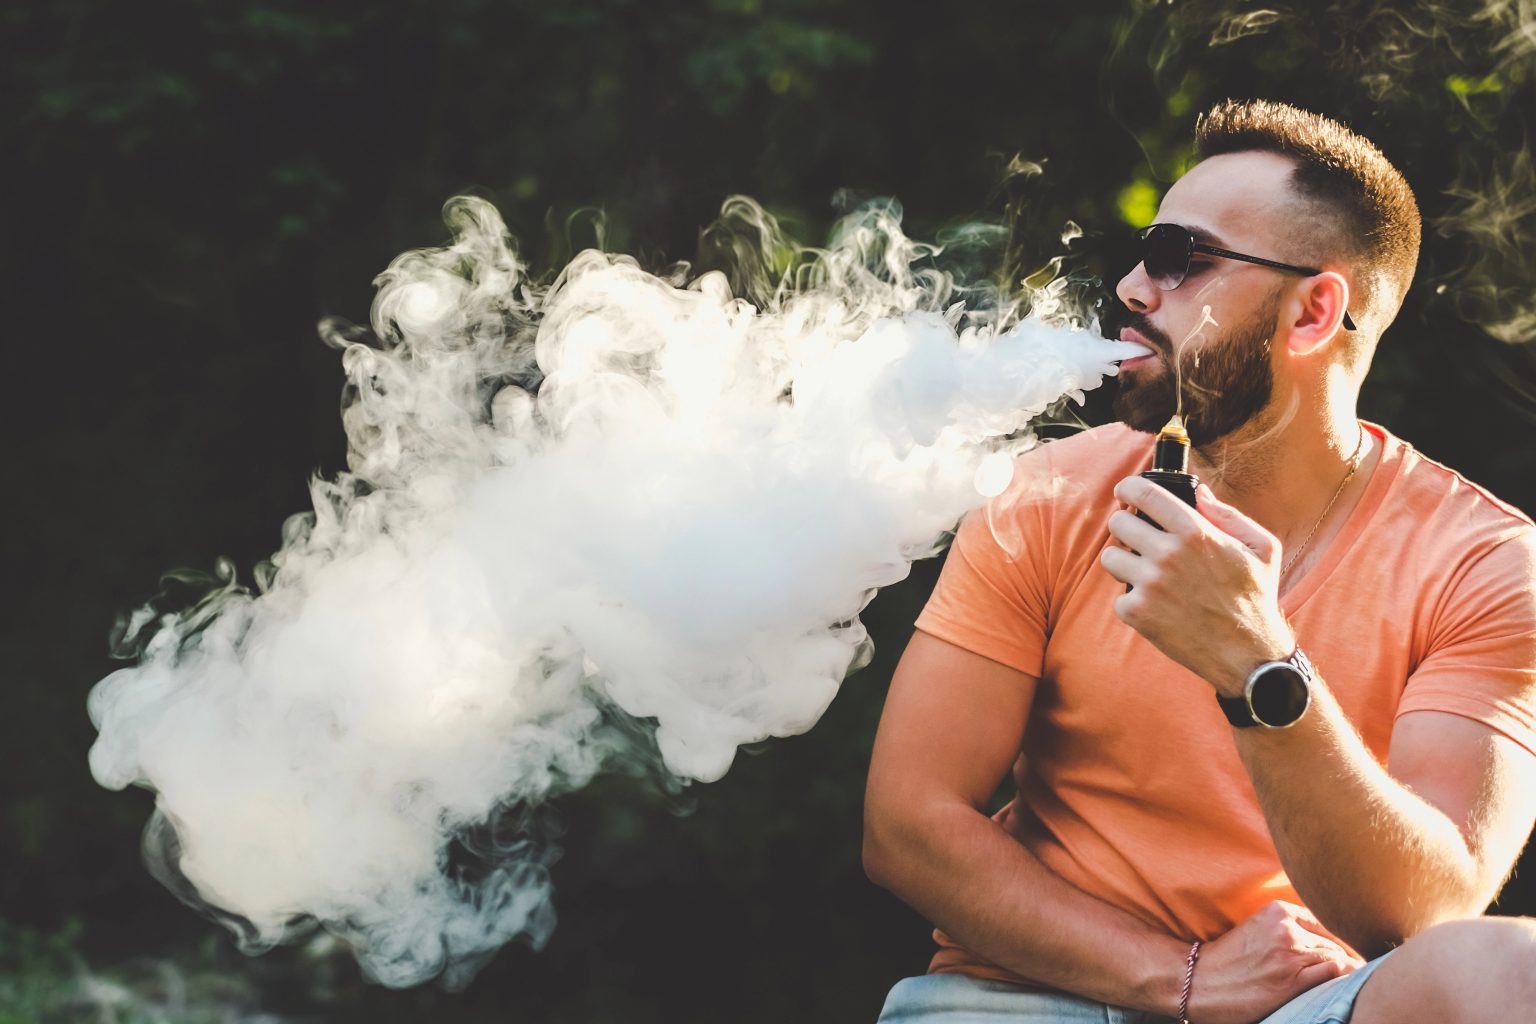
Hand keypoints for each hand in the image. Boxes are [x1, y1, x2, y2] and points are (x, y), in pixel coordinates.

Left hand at [1100, 478, 1293, 693]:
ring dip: (1124, 562)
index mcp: (1196, 532)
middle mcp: (1168, 555)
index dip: (1128, 487)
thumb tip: (1199, 493)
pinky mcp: (1138, 612)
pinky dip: (1132, 600)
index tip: (1126, 491)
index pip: (1143, 493)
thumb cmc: (1255, 599)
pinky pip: (1118, 595)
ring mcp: (1150, 584)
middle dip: (1126, 526)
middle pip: (1118, 522)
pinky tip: (1156, 605)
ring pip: (1110, 557)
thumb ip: (1228, 515)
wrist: (1247, 655)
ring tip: (1146, 573)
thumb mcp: (1261, 548)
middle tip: (1139, 538)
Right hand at [1185, 900, 1365, 1023]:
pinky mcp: (1292, 981)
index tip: (1351, 950)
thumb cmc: (1227, 960)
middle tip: (1362, 968)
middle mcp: (1285, 929)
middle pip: (1335, 941)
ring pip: (1338, 959)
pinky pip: (1333, 977)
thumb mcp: (1257, 929)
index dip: (1343, 938)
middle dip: (1349, 956)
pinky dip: (1342, 982)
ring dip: (1349, 971)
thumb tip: (1323, 938)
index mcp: (1276, 911)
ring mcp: (1289, 955)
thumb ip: (1286, 927)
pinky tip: (1343, 988)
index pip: (1326, 921)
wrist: (1198, 982)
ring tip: (1357, 980)